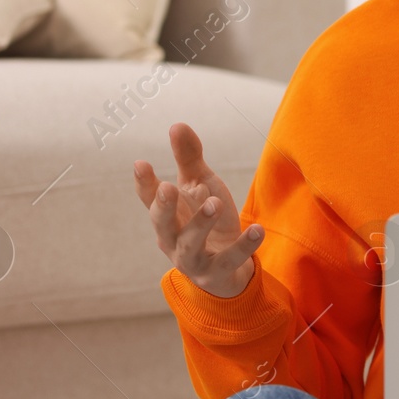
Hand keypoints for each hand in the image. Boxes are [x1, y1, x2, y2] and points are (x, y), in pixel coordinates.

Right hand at [134, 122, 262, 298]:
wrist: (228, 268)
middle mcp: (173, 239)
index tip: (140, 163)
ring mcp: (193, 260)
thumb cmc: (207, 220)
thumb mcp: (201, 186)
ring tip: (215, 202)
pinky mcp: (217, 273)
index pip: (149, 199)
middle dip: (163, 207)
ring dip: (201, 223)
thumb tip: (177, 124)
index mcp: (166, 216)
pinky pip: (230, 260)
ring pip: (191, 244)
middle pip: (162, 225)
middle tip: (169, 187)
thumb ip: (189, 159)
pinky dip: (244, 245)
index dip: (144, 183)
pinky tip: (257, 229)